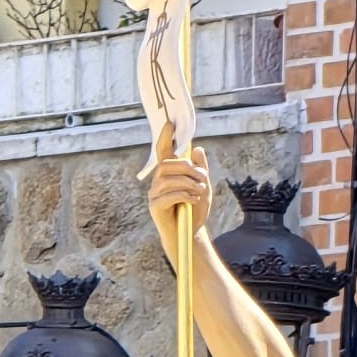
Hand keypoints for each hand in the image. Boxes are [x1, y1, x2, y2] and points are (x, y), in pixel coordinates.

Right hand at [147, 123, 212, 256]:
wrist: (190, 234)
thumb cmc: (195, 209)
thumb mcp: (203, 187)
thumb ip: (200, 169)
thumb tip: (197, 149)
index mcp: (168, 173)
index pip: (163, 151)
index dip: (165, 137)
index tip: (170, 123)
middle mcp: (158, 181)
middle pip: (168, 164)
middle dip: (188, 169)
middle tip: (203, 178)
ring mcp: (154, 194)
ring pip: (169, 179)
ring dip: (189, 183)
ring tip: (200, 192)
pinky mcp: (155, 207)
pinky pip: (168, 195)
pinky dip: (184, 195)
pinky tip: (193, 200)